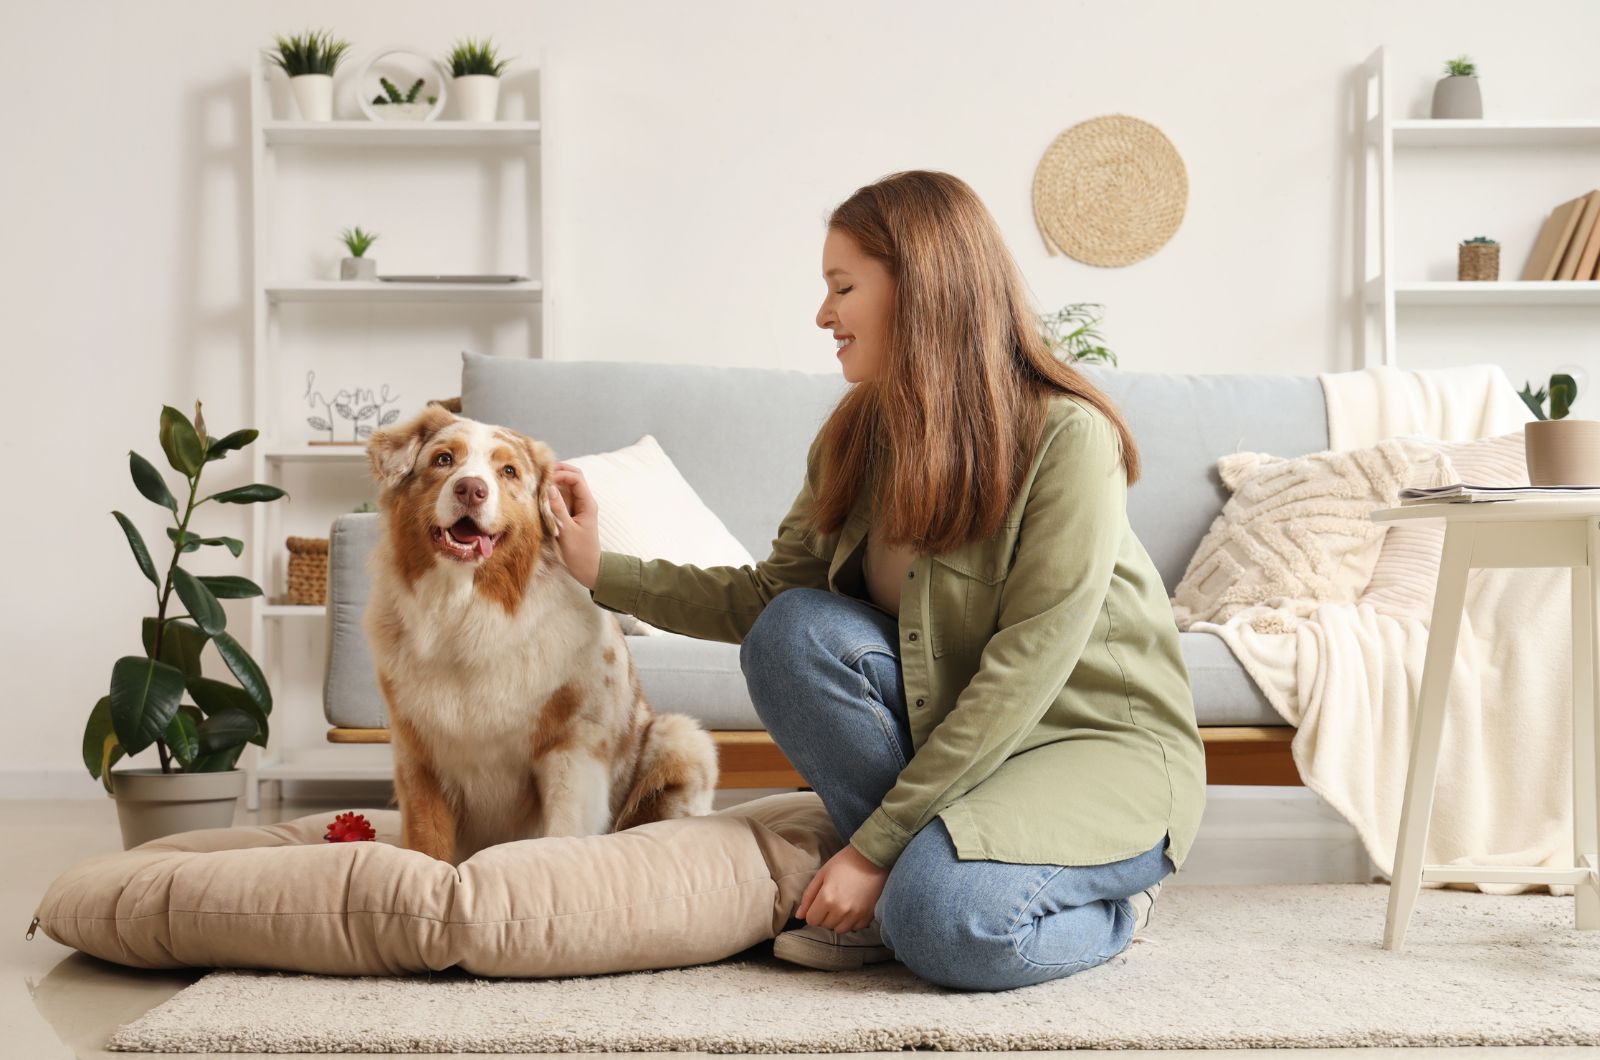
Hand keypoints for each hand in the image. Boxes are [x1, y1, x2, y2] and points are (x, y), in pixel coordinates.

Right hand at [545, 463, 600, 589]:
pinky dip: (554, 492)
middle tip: (541, 473)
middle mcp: (584, 502)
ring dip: (555, 481)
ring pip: (568, 486)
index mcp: (588, 504)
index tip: (545, 478)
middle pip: (574, 477)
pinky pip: (564, 497)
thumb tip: (549, 488)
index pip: (576, 478)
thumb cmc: (580, 551)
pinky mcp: (572, 513)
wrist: (588, 568)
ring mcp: (578, 507)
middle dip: (559, 471)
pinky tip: (542, 494)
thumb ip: (558, 508)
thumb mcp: (567, 530)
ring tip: (539, 481)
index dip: (561, 473)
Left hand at [795, 843, 888, 933]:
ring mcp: (856, 915)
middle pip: (825, 925)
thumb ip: (808, 896)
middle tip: (831, 900)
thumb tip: (799, 916)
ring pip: (840, 930)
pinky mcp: (868, 916)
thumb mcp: (821, 875)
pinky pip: (855, 928)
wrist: (871, 858)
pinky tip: (853, 908)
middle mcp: (841, 910)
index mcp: (826, 899)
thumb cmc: (843, 863)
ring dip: (838, 921)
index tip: (819, 903)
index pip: (812, 920)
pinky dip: (852, 921)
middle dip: (825, 915)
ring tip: (842, 905)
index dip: (813, 912)